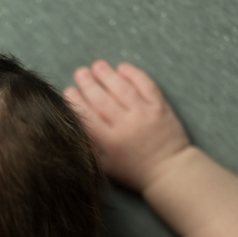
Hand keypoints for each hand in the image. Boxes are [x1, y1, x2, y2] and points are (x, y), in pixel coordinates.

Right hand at [64, 60, 189, 192]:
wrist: (168, 171)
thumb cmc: (134, 170)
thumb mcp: (105, 165)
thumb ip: (90, 144)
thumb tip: (76, 122)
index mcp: (109, 141)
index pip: (87, 115)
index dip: (76, 101)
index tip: (69, 91)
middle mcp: (125, 125)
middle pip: (101, 98)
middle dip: (88, 83)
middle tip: (80, 73)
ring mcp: (144, 113)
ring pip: (121, 88)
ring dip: (107, 74)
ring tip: (97, 66)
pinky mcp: (160, 106)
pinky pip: (145, 84)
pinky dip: (133, 74)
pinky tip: (122, 68)